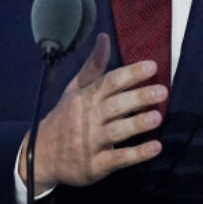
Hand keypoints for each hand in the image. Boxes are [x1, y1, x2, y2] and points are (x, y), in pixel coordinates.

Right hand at [18, 32, 165, 191]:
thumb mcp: (74, 90)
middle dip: (138, 98)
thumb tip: (104, 38)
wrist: (41, 156)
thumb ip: (93, 66)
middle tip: (161, 91)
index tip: (152, 66)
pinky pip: (117, 158)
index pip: (108, 82)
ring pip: (116, 131)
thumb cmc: (64, 118)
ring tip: (157, 117)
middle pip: (114, 105)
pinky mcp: (95, 166)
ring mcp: (90, 143)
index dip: (130, 74)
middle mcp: (87, 119)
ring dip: (136, 124)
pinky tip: (154, 147)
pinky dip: (136, 154)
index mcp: (84, 98)